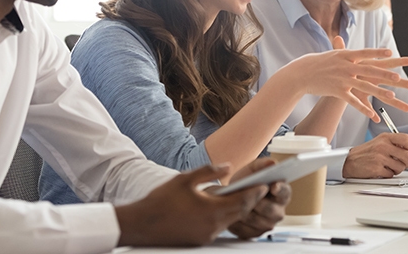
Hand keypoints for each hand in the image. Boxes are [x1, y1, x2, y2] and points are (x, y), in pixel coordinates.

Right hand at [115, 164, 266, 246]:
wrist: (142, 224)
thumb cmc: (161, 200)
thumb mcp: (185, 179)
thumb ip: (209, 171)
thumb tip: (228, 166)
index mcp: (211, 210)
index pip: (242, 201)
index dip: (255, 192)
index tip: (265, 184)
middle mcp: (212, 226)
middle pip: (240, 213)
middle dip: (252, 200)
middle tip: (261, 189)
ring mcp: (207, 236)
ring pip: (231, 221)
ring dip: (239, 209)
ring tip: (246, 196)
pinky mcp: (200, 240)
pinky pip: (220, 227)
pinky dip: (226, 217)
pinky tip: (225, 207)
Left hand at [226, 158, 291, 238]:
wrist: (232, 195)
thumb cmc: (246, 182)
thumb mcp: (252, 170)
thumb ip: (262, 165)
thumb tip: (272, 162)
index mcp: (282, 193)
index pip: (285, 192)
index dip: (280, 189)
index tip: (272, 186)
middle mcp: (278, 211)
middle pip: (271, 210)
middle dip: (258, 202)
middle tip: (246, 195)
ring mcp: (267, 224)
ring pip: (257, 221)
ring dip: (245, 211)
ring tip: (235, 203)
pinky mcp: (255, 234)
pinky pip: (246, 230)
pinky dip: (238, 222)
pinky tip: (232, 214)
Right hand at [286, 36, 407, 121]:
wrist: (302, 73)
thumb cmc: (318, 62)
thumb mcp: (332, 54)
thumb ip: (343, 49)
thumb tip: (350, 41)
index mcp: (346, 55)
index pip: (365, 53)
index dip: (378, 53)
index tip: (390, 52)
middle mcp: (346, 66)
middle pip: (369, 70)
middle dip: (385, 74)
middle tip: (398, 77)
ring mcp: (342, 79)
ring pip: (364, 87)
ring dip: (379, 92)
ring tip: (392, 96)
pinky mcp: (338, 91)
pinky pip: (353, 101)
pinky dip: (364, 109)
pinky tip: (372, 114)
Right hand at [342, 133, 407, 177]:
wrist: (348, 161)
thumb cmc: (365, 153)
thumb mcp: (379, 142)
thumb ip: (393, 144)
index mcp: (385, 137)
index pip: (406, 139)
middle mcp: (383, 145)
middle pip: (407, 156)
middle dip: (406, 163)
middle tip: (401, 164)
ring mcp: (380, 157)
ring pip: (401, 167)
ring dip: (397, 170)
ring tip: (389, 167)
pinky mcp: (377, 168)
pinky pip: (391, 174)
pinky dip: (388, 175)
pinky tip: (381, 171)